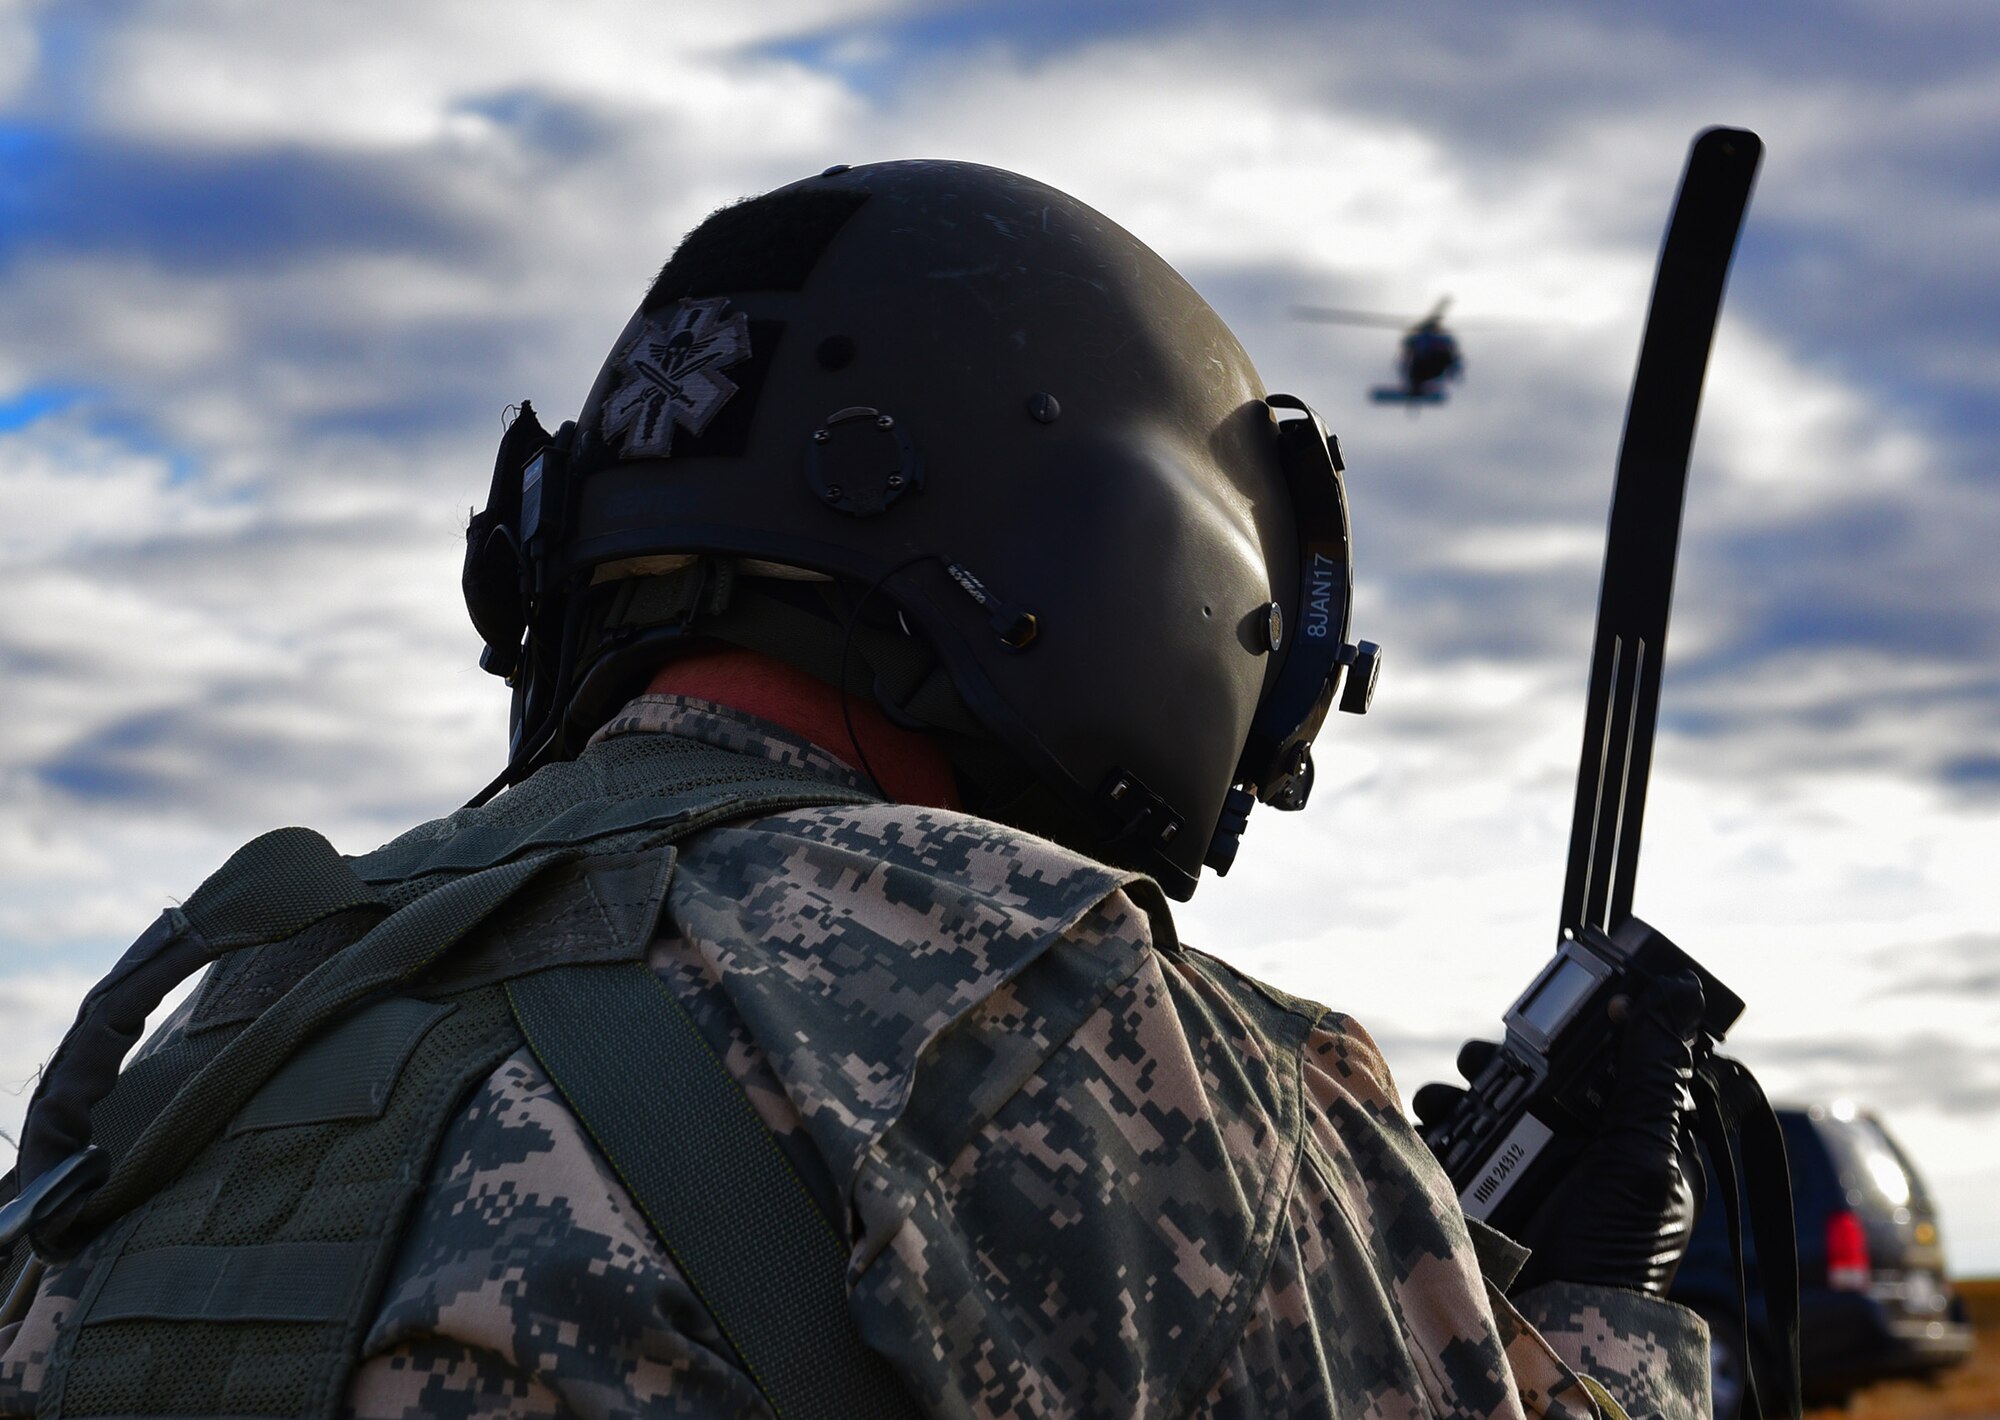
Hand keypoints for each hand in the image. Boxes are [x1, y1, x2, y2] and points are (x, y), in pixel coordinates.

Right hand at [1417, 971, 1708, 1297]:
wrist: (1559, 1320)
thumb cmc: (1617, 1248)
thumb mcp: (1642, 1153)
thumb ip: (1651, 1072)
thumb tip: (1682, 989)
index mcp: (1632, 1134)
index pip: (1606, 1058)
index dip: (1580, 1027)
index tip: (1555, 1001)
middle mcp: (1580, 1143)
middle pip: (1537, 1072)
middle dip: (1504, 1058)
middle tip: (1483, 1059)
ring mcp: (1530, 1164)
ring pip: (1491, 1099)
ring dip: (1463, 1088)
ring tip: (1446, 1097)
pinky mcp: (1485, 1184)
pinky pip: (1455, 1136)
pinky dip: (1437, 1123)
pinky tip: (1429, 1122)